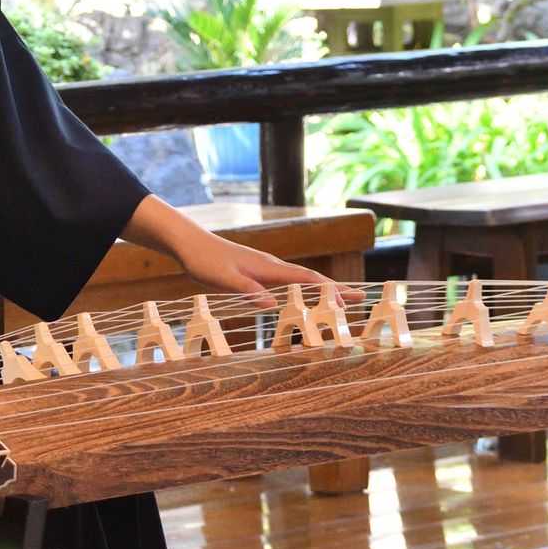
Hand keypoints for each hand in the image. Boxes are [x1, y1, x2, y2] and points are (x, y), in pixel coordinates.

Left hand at [171, 233, 365, 311]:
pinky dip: (303, 290)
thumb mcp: (224, 279)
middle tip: (357, 300)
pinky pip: (287, 283)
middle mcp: (272, 266)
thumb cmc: (205, 261)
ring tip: (339, 301)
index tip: (350, 298)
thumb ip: (249, 291)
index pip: (306, 281)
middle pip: (311, 279)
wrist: (190, 243)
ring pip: (300, 281)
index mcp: (268, 268)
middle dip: (334, 290)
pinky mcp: (257, 272)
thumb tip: (273, 306)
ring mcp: (266, 268)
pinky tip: (303, 298)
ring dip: (321, 291)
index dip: (329, 291)